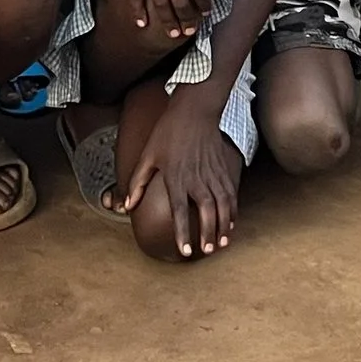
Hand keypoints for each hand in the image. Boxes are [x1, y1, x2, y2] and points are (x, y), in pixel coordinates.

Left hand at [122, 90, 237, 257]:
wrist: (194, 110)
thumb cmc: (168, 132)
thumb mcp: (148, 155)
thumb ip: (137, 182)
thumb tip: (126, 206)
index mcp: (176, 176)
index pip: (179, 210)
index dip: (182, 232)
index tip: (184, 251)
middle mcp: (196, 178)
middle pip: (206, 211)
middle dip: (208, 233)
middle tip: (208, 251)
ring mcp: (212, 173)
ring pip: (222, 204)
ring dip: (224, 225)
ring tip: (223, 243)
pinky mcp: (223, 168)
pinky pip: (230, 193)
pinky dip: (233, 209)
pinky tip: (231, 222)